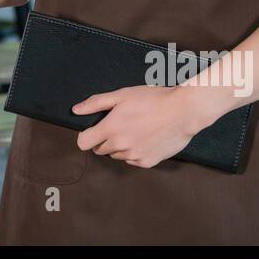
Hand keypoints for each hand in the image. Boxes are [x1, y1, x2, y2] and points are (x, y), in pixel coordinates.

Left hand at [73, 85, 202, 168]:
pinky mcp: (147, 162)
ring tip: (135, 129)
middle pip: (100, 150)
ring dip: (120, 146)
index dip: (86, 135)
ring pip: (116, 155)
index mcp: (111, 129)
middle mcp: (121, 146)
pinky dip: (134, 152)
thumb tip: (76, 110)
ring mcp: (134, 156)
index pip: (83, 143)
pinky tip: (145, 137)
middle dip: (104, 139)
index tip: (94, 129)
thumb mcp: (122, 95)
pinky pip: (132, 160)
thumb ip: (96, 103)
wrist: (183, 112)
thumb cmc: (153, 100)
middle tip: (119, 124)